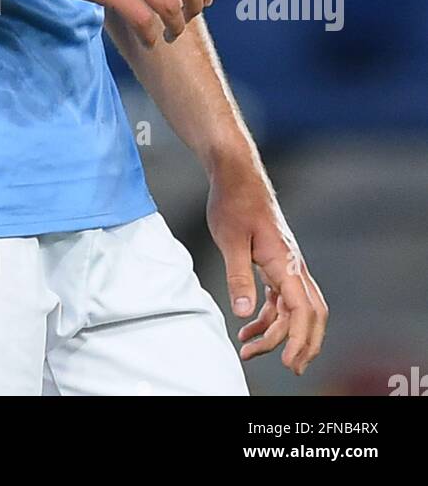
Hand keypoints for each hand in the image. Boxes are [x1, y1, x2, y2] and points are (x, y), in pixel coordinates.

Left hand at [207, 162, 328, 375]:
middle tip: (289, 367)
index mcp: (285, 262)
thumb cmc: (234, 201)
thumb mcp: (230, 240)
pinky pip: (281, 297)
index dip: (298, 339)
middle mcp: (293, 265)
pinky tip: (249, 326)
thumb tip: (246, 312)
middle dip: (303, 343)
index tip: (287, 362)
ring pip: (295, 307)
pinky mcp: (276, 261)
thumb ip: (238, 277)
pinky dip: (269, 316)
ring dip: (279, 332)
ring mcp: (286, 264)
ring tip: (250, 350)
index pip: (301, 310)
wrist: (237, 174)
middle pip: (311, 313)